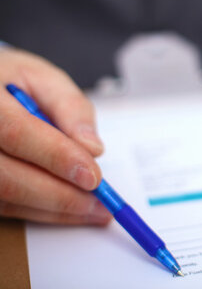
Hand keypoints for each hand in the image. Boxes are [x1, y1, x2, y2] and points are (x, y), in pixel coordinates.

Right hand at [0, 48, 110, 223]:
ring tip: (94, 210)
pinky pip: (4, 207)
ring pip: (6, 197)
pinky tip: (69, 209)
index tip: (93, 177)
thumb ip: (70, 107)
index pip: (18, 133)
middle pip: (8, 177)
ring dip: (54, 210)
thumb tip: (92, 148)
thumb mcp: (43, 79)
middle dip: (61, 195)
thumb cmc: (10, 82)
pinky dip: (40, 211)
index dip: (57, 157)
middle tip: (102, 204)